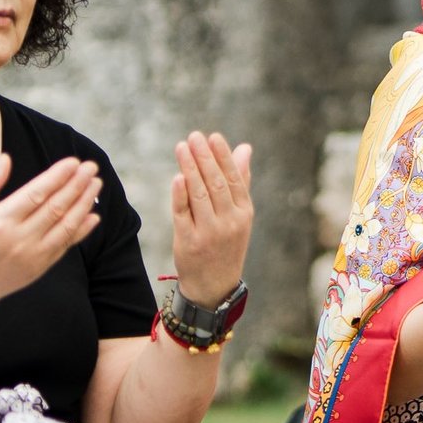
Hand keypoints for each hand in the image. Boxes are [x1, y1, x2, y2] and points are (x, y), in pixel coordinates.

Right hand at [0, 154, 101, 303]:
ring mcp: (33, 254)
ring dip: (84, 203)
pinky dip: (82, 230)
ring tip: (96, 183)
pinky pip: (65, 246)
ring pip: (66, 226)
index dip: (58, 176)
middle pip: (56, 207)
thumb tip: (6, 159)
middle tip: (91, 167)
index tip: (73, 162)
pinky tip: (93, 216)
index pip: (36, 193)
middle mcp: (20, 238)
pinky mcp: (40, 267)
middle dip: (77, 185)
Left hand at [171, 132, 254, 305]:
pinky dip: (180, 195)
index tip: (212, 137)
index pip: (233, 179)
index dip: (223, 157)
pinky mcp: (188, 242)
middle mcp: (229, 222)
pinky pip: (183, 214)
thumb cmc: (227, 243)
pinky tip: (177, 177)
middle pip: (215, 184)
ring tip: (182, 148)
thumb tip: (245, 148)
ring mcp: (208, 233)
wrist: (214, 286)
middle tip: (194, 137)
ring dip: (189, 169)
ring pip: (199, 195)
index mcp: (243, 213)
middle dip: (204, 158)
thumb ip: (240, 180)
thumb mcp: (240, 215)